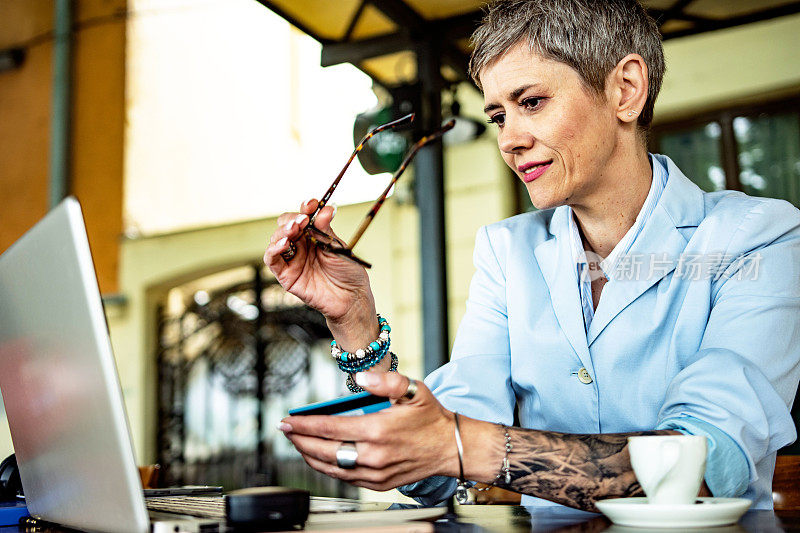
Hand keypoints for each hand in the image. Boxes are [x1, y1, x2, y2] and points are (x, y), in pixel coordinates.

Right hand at [264, 199, 376, 348]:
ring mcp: (292, 259)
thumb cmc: (348, 272)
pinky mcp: (286, 275)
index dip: (305, 208)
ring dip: (283, 231)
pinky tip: (284, 243)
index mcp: (313, 235)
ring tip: (295, 229)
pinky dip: (274, 249)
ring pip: (276, 240)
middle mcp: (300, 245)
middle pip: (286, 225)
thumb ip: (327, 230)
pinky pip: (272, 260)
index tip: (312, 204)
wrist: (351, 298)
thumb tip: (325, 209)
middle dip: (292, 219)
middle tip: (304, 219)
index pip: (302, 216)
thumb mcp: (338, 246)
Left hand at [279, 372, 456, 490]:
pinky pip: (345, 479)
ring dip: (310, 456)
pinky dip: (328, 469)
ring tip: (298, 444)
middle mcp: (373, 455)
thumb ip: (384, 381)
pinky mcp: (378, 484)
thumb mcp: (412, 389)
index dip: (305, 424)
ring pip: (332, 468)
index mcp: (377, 430)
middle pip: (325, 450)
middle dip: (300, 440)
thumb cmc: (430, 418)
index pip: (330, 428)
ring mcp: (375, 473)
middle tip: (285, 431)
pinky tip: (320, 459)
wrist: (450, 447)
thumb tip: (360, 377)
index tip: (289, 420)